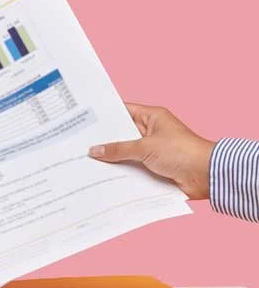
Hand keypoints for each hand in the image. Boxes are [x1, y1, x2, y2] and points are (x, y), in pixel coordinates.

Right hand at [88, 103, 214, 199]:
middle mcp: (152, 132)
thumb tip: (95, 150)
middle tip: (80, 143)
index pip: (123, 111)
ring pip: (127, 153)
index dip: (104, 116)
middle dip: (104, 140)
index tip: (84, 120)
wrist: (208, 176)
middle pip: (122, 134)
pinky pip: (134, 168)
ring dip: (113, 159)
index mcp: (152, 117)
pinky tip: (105, 176)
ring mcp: (153, 150)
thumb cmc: (182, 152)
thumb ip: (118, 149)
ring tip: (87, 162)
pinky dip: (123, 172)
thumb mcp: (145, 147)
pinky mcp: (156, 168)